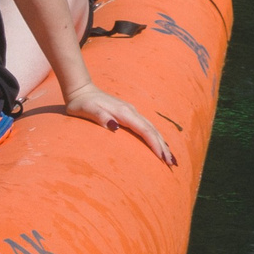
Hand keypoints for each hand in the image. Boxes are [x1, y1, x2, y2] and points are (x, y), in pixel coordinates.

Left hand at [59, 82, 176, 166]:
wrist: (81, 90)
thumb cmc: (81, 103)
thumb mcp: (87, 110)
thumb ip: (100, 117)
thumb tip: (115, 126)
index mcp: (123, 112)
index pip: (144, 130)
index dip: (155, 144)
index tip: (162, 158)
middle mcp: (131, 111)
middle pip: (152, 130)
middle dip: (163, 147)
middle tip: (172, 163)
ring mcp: (131, 112)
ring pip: (152, 128)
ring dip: (162, 143)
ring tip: (170, 158)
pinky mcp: (129, 114)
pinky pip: (147, 127)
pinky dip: (155, 137)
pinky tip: (159, 144)